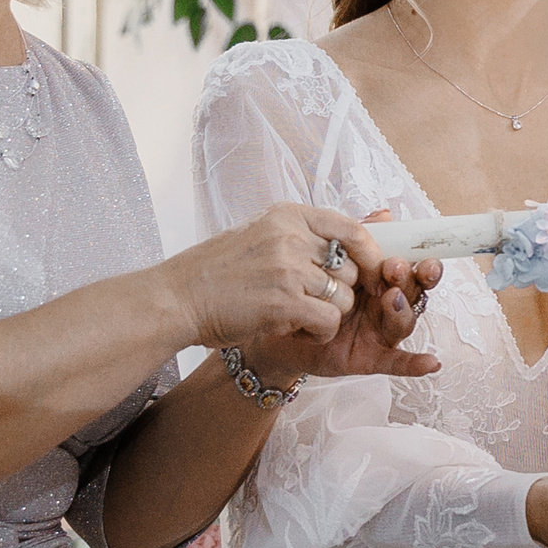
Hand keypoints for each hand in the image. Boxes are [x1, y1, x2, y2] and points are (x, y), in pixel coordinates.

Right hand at [161, 202, 355, 351]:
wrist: (176, 298)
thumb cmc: (219, 270)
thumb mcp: (263, 234)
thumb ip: (308, 232)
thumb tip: (368, 224)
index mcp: (288, 215)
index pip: (352, 228)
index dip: (370, 253)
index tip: (371, 271)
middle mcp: (291, 236)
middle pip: (352, 266)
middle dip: (345, 290)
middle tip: (320, 301)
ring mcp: (288, 268)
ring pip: (344, 296)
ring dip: (331, 313)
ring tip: (303, 316)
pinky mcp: (284, 301)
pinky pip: (330, 319)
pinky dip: (321, 331)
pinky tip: (300, 329)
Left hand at [240, 209, 442, 384]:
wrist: (273, 322)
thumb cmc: (305, 289)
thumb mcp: (331, 260)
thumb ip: (357, 240)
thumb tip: (385, 215)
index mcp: (381, 278)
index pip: (412, 268)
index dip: (423, 262)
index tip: (425, 255)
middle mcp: (386, 304)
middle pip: (412, 292)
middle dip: (410, 280)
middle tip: (394, 269)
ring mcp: (379, 331)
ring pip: (404, 322)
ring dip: (404, 311)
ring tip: (391, 299)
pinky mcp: (369, 357)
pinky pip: (396, 362)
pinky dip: (415, 364)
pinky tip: (431, 363)